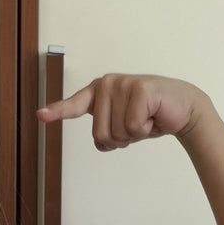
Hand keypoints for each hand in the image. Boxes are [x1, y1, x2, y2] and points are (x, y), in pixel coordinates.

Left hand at [37, 74, 204, 150]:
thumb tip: (101, 141)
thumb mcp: (122, 126)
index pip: (74, 105)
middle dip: (120, 139)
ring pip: (117, 132)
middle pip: (101, 134)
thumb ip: (107, 130)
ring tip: (145, 119)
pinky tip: (154, 116)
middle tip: (136, 125)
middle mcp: (106, 84)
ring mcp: (122, 83)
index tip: (41, 115)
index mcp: (97, 92)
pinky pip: (133, 126)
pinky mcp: (140, 88)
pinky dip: (146, 129)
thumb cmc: (149, 117)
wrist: (182, 110)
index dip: (57, 111)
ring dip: (134, 134)